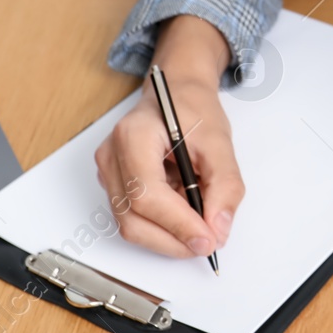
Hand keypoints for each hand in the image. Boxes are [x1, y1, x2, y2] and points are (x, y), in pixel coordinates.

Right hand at [93, 15, 244, 259]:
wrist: (175, 91)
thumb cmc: (192, 108)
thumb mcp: (219, 142)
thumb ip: (224, 186)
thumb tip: (218, 229)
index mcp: (134, 135)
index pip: (146, 195)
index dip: (178, 225)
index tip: (208, 239)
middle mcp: (111, 155)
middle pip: (132, 218)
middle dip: (173, 239)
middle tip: (208, 241)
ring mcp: (107, 170)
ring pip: (130, 224)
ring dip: (168, 235)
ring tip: (198, 220)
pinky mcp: (113, 182)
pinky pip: (132, 217)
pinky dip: (161, 225)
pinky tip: (182, 210)